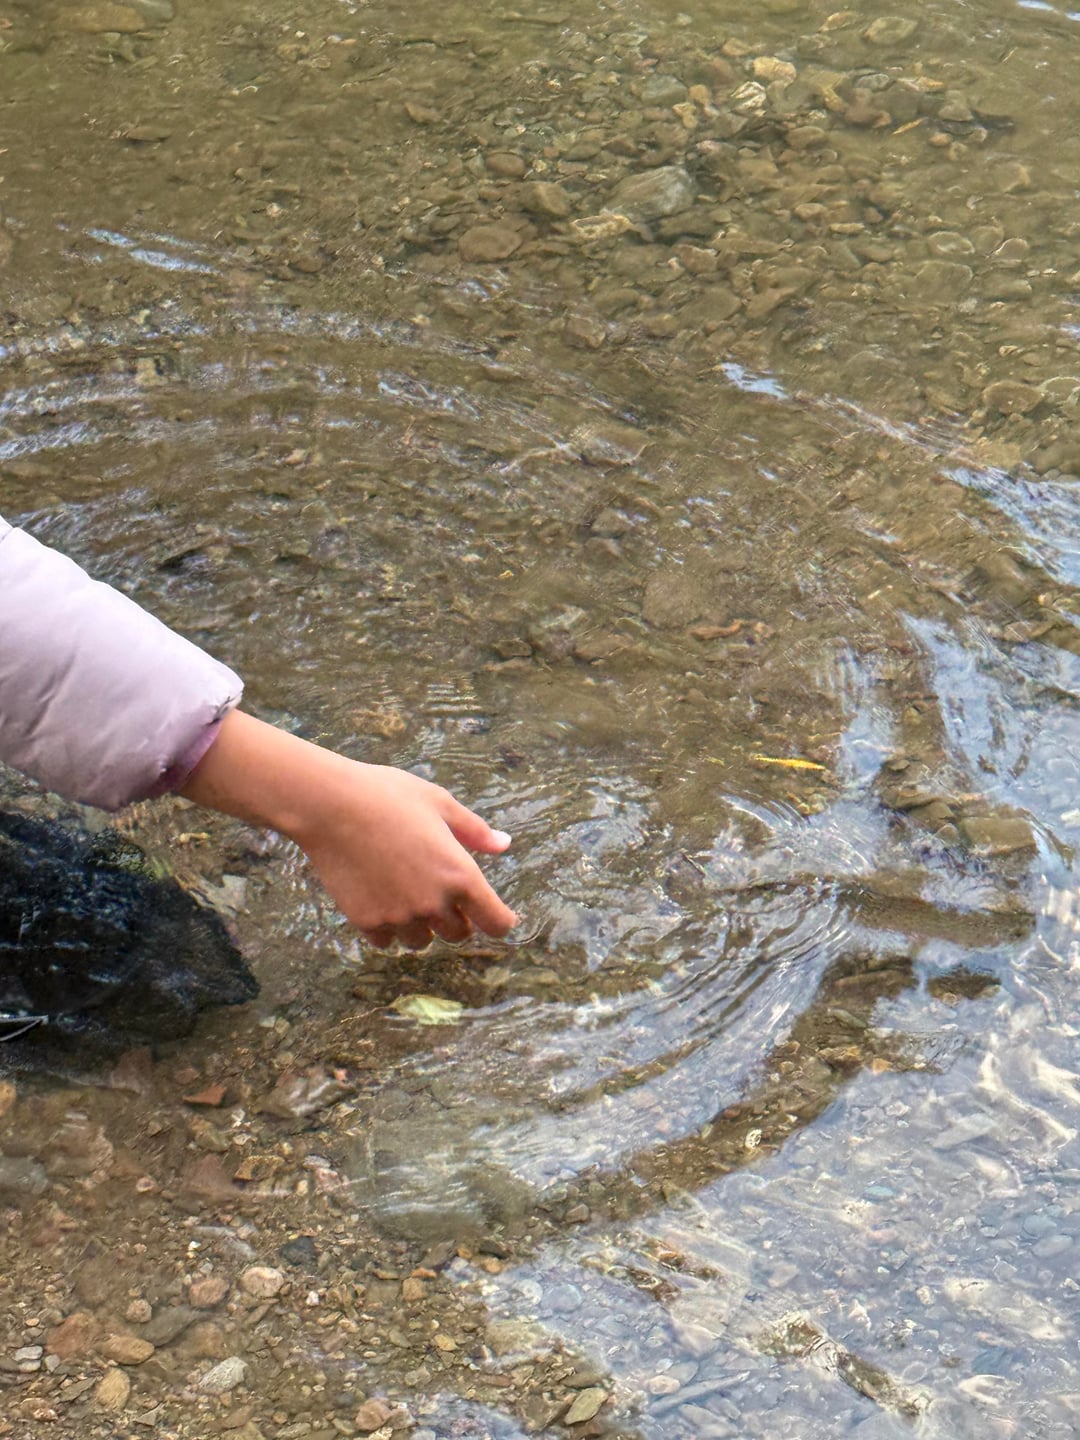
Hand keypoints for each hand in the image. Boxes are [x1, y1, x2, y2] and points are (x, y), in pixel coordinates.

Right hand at [180, 710, 515, 947]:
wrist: (332, 805)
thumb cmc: (389, 796)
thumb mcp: (440, 804)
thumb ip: (475, 831)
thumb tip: (504, 844)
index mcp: (460, 875)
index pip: (496, 922)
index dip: (500, 921)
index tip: (496, 916)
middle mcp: (433, 903)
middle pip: (459, 934)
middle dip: (456, 917)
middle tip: (440, 890)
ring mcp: (399, 916)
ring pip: (421, 940)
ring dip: (421, 925)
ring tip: (406, 891)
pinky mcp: (367, 921)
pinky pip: (387, 941)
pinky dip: (388, 927)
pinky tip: (381, 897)